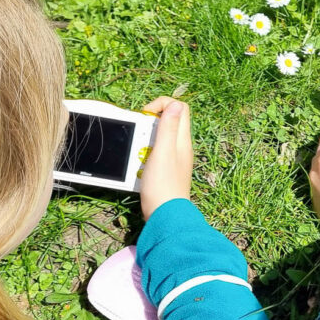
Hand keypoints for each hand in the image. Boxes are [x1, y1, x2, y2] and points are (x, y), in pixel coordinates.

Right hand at [140, 97, 193, 219]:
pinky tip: (138, 165)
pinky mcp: (165, 170)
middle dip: (149, 124)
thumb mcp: (164, 151)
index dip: (161, 105)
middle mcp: (181, 146)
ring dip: (144, 141)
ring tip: (137, 153)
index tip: (146, 116)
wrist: (165, 214)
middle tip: (139, 136)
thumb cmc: (163, 184)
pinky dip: (144, 155)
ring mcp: (174, 158)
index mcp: (182, 139)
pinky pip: (153, 154)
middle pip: (167, 122)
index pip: (179, 108)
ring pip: (158, 139)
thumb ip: (169, 127)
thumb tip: (176, 104)